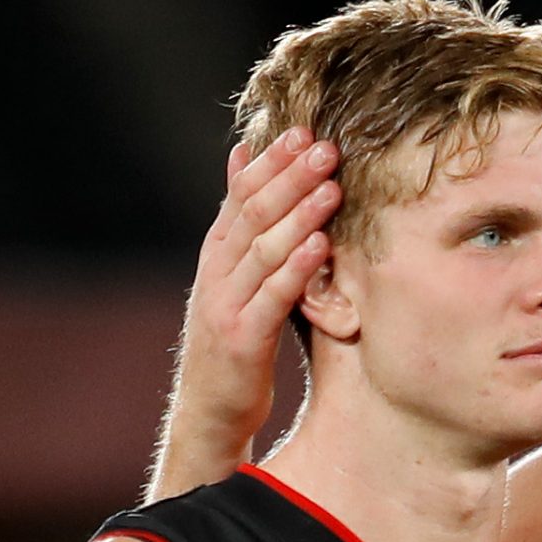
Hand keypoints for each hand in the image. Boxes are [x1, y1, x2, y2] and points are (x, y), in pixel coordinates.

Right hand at [170, 129, 340, 453]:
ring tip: (332, 186)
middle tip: (327, 147)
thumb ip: (241, 222)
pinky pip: (272, 297)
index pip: (241, 194)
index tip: (306, 131)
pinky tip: (322, 245)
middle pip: (253, 213)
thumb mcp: (233, 276)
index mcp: (216, 253)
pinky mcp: (241, 339)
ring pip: (263, 248)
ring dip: (299, 214)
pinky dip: (297, 268)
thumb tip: (242, 155)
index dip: (273, 161)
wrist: (209, 410)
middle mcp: (216, 271)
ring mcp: (225, 305)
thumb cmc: (234, 338)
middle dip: (290, 176)